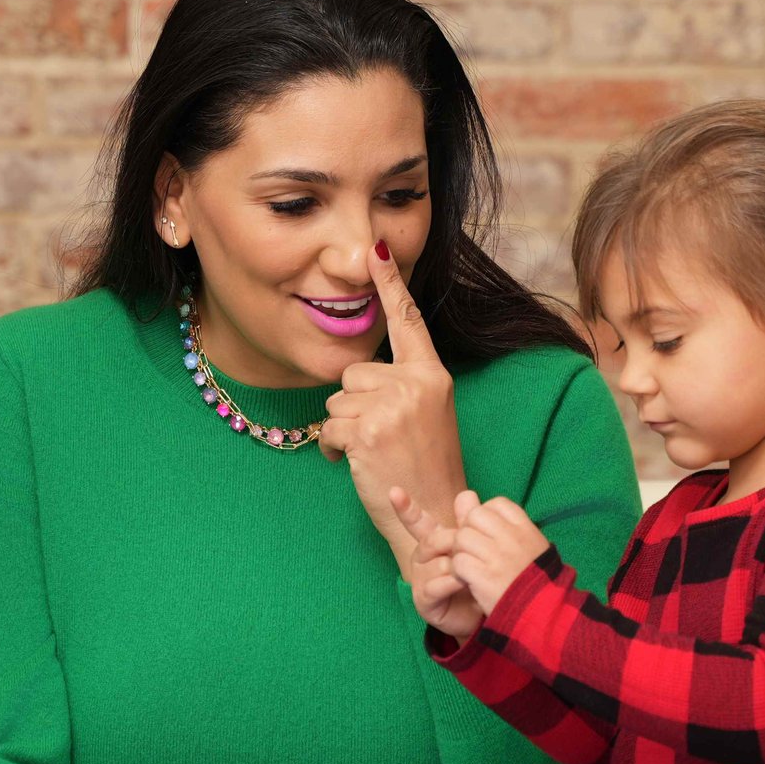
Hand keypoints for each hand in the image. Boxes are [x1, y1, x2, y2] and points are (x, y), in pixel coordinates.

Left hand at [321, 242, 465, 574]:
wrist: (436, 515)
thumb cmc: (426, 469)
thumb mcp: (426, 415)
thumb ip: (402, 386)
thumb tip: (360, 374)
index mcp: (433, 375)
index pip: (408, 321)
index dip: (390, 284)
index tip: (378, 248)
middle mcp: (416, 384)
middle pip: (354, 373)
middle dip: (354, 406)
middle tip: (381, 438)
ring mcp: (393, 406)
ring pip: (337, 400)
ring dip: (343, 429)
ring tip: (373, 454)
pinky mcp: (368, 430)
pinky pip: (328, 427)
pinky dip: (332, 449)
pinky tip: (356, 465)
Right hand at [391, 485, 483, 640]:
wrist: (483, 611)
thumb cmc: (477, 577)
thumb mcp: (475, 548)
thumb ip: (469, 523)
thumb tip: (468, 495)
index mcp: (432, 542)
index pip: (416, 521)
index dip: (405, 508)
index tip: (394, 491)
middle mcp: (421, 559)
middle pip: (432, 540)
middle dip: (455, 543)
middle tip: (474, 551)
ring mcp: (419, 579)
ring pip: (437, 563)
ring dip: (458, 567)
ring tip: (473, 574)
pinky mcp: (423, 600)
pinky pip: (435, 585)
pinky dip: (452, 583)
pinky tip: (463, 582)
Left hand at [452, 494, 550, 618]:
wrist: (543, 614)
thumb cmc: (532, 579)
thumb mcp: (524, 544)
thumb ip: (495, 520)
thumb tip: (464, 496)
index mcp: (526, 528)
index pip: (496, 504)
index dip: (486, 518)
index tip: (490, 537)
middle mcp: (512, 538)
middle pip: (474, 517)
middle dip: (469, 532)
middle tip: (475, 553)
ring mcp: (498, 556)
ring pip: (462, 537)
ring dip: (461, 553)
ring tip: (472, 568)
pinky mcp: (484, 576)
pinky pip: (458, 562)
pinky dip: (459, 572)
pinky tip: (469, 581)